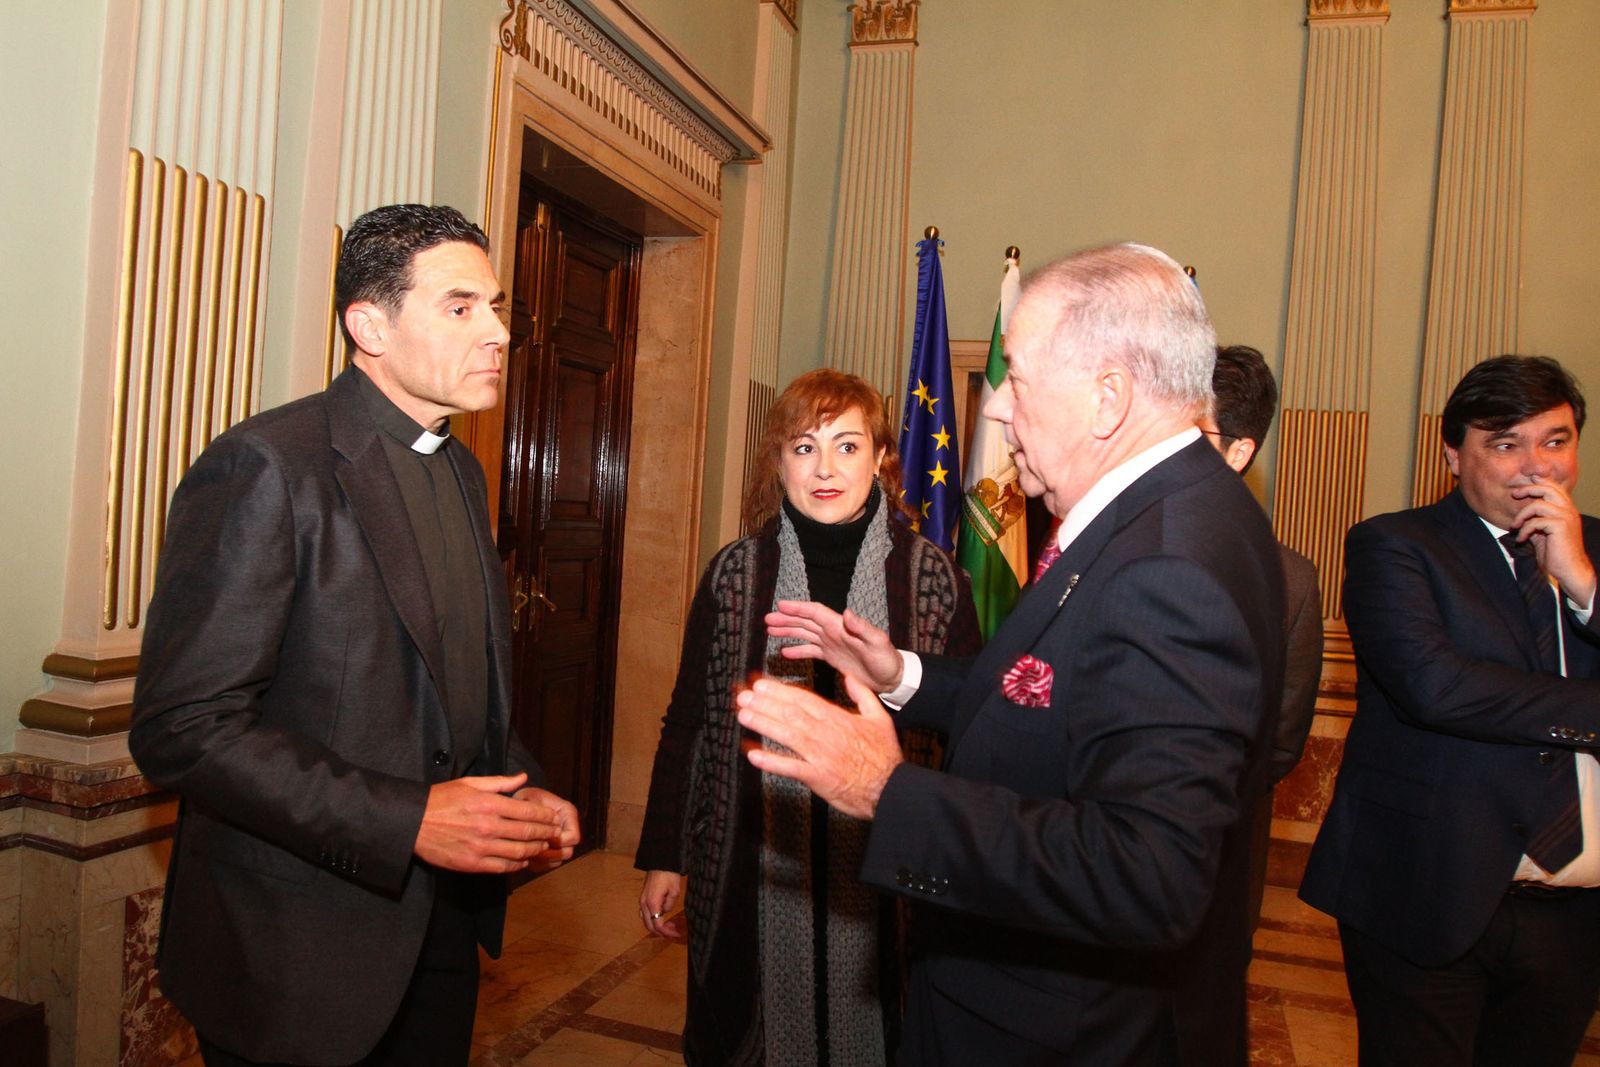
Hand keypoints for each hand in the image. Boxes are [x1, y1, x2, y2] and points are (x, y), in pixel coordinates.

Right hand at [413, 773, 571, 873]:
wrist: (413, 823)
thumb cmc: (441, 800)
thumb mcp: (470, 783)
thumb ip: (500, 782)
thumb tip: (523, 777)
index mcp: (489, 804)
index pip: (528, 812)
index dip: (546, 817)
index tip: (554, 818)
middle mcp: (488, 826)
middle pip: (528, 832)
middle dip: (547, 833)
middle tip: (555, 834)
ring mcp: (481, 847)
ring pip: (519, 852)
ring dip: (536, 850)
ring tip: (543, 846)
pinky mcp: (472, 864)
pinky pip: (503, 867)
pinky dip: (517, 865)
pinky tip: (523, 860)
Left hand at [512, 785, 580, 871]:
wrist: (520, 803)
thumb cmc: (525, 798)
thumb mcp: (529, 797)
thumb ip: (534, 810)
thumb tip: (539, 826)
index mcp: (568, 813)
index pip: (573, 837)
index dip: (557, 841)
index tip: (540, 838)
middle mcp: (568, 829)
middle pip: (567, 852)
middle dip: (549, 853)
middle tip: (531, 849)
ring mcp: (561, 842)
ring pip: (557, 861)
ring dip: (542, 860)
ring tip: (527, 853)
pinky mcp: (551, 851)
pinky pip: (547, 865)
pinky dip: (536, 864)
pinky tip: (524, 856)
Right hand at [639, 870, 684, 940]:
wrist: (660, 861)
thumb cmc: (668, 874)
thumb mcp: (674, 891)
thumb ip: (669, 905)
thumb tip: (665, 911)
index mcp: (652, 903)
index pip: (658, 925)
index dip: (667, 932)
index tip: (676, 933)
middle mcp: (644, 903)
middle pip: (649, 925)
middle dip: (662, 931)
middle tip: (673, 932)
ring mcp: (642, 900)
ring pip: (646, 920)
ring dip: (656, 926)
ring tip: (669, 925)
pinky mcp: (644, 897)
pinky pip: (645, 913)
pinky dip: (653, 919)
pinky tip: (662, 917)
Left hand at [736, 673, 902, 819]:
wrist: (891, 788)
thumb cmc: (885, 756)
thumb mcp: (879, 718)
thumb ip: (862, 694)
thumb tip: (849, 676)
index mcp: (838, 718)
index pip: (804, 699)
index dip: (780, 691)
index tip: (761, 684)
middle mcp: (826, 734)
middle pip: (790, 713)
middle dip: (765, 703)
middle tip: (744, 695)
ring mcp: (820, 755)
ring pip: (787, 735)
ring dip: (763, 724)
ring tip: (743, 715)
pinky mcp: (818, 777)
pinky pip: (791, 768)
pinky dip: (771, 761)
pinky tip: (754, 754)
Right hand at [764, 600, 904, 691]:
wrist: (892, 678)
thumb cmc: (887, 659)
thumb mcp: (877, 642)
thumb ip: (862, 627)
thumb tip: (847, 612)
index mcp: (841, 626)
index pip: (815, 612)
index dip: (798, 608)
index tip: (781, 605)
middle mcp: (834, 632)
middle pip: (806, 621)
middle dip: (787, 619)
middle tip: (767, 619)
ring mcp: (832, 644)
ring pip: (805, 634)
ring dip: (788, 631)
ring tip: (770, 630)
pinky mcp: (832, 657)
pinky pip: (811, 651)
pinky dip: (797, 650)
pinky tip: (785, 652)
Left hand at [1510, 479, 1596, 607]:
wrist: (1569, 570)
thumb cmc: (1555, 553)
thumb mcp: (1542, 533)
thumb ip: (1535, 521)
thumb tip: (1520, 515)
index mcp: (1566, 510)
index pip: (1554, 488)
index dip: (1539, 482)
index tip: (1524, 482)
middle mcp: (1568, 510)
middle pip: (1548, 489)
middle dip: (1527, 489)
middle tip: (1514, 494)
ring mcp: (1566, 517)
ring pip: (1538, 505)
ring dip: (1521, 515)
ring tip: (1514, 527)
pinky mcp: (1560, 526)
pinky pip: (1535, 522)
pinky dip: (1524, 530)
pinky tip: (1521, 540)